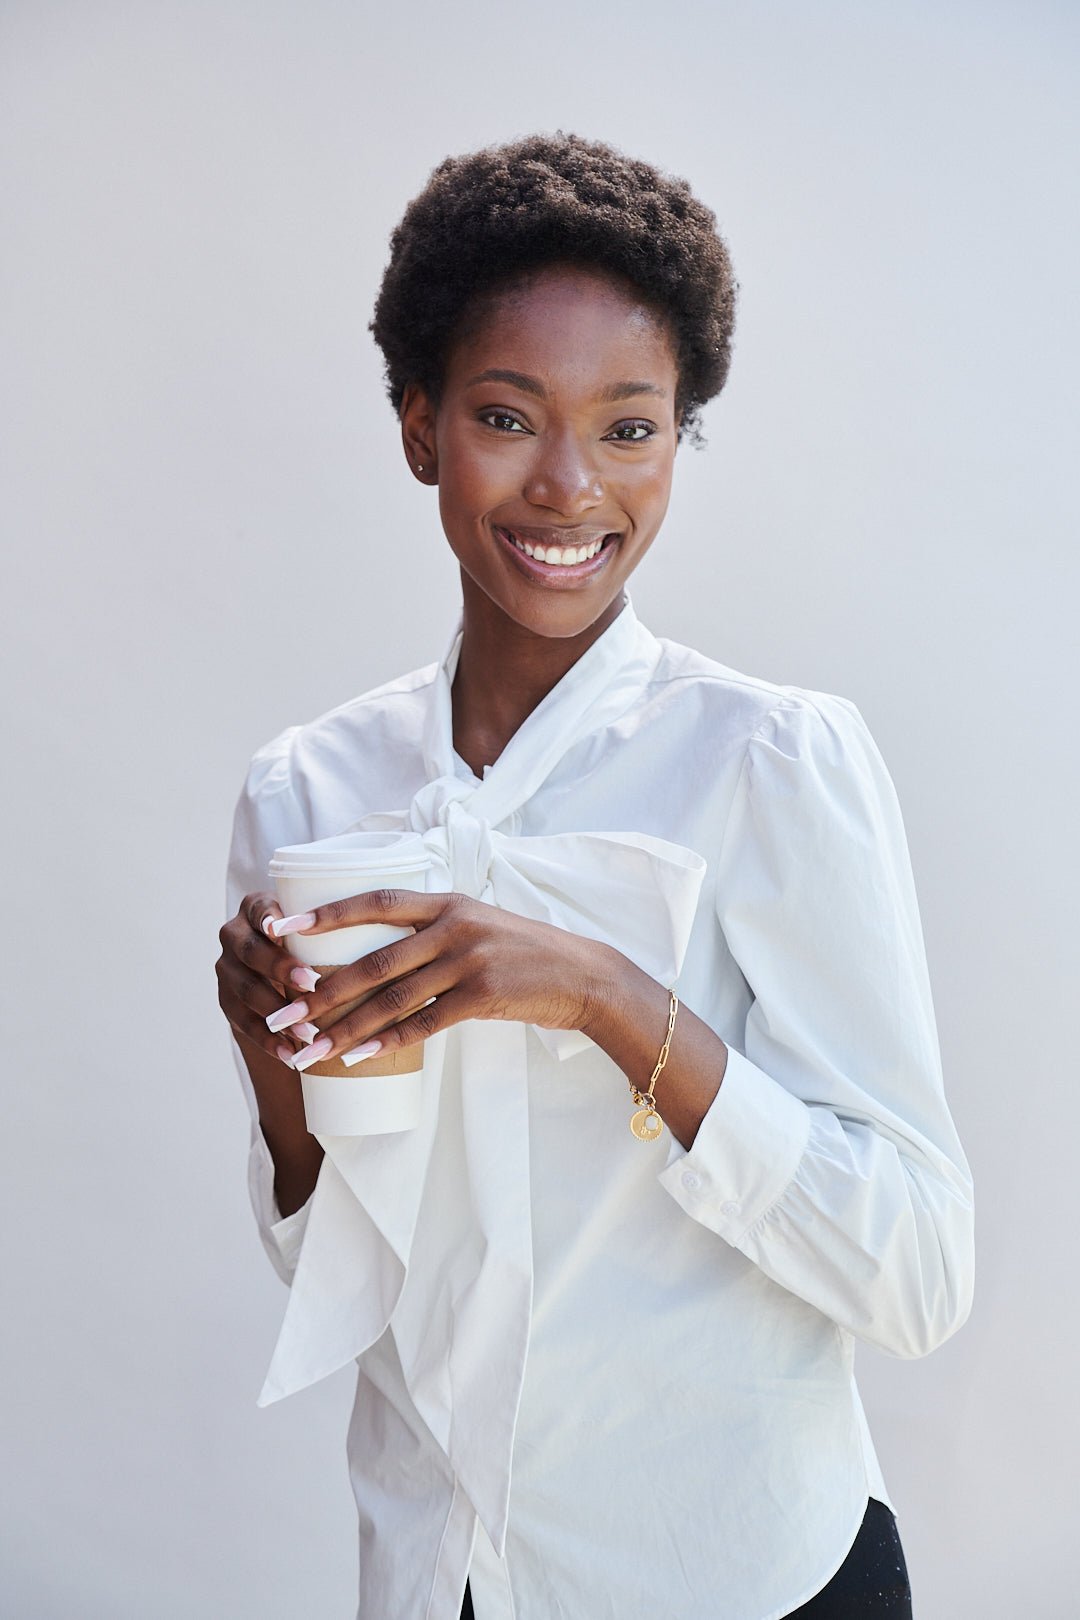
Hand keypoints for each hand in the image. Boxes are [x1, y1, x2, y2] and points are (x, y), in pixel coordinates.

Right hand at [216, 891, 328, 1063]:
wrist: (280, 978)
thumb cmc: (314, 944)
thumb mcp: (318, 928)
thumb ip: (331, 926)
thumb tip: (382, 922)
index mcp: (255, 909)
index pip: (257, 909)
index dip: (266, 918)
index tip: (280, 929)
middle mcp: (234, 935)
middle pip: (250, 951)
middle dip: (279, 968)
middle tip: (312, 983)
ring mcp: (227, 970)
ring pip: (246, 990)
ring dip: (278, 1012)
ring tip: (309, 1031)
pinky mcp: (227, 1001)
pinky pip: (243, 1023)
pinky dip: (268, 1039)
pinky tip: (290, 1054)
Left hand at [262, 888, 619, 1069]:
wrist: (582, 975)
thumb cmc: (522, 953)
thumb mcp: (477, 925)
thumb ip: (431, 932)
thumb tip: (374, 953)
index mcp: (446, 902)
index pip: (375, 901)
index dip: (326, 913)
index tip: (281, 928)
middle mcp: (453, 925)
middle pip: (372, 960)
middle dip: (319, 991)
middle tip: (279, 1014)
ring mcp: (468, 959)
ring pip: (391, 998)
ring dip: (344, 1027)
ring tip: (307, 1050)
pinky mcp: (483, 995)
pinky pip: (424, 1023)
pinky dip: (387, 1043)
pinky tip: (356, 1058)